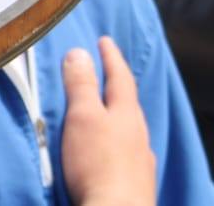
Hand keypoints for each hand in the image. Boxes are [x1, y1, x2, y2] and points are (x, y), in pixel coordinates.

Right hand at [61, 37, 155, 205]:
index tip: (104, 40)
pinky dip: (115, 137)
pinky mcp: (134, 178)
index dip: (111, 57)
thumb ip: (81, 85)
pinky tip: (109, 147)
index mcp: (126, 113)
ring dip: (115, 112)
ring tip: (103, 107)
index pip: (120, 77)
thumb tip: (80, 52)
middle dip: (115, 84)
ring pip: (128, 126)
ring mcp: (139, 157)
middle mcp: (138, 133)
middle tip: (104, 70)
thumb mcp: (83, 116)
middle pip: (127, 102)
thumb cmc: (97, 162)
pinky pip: (126, 148)